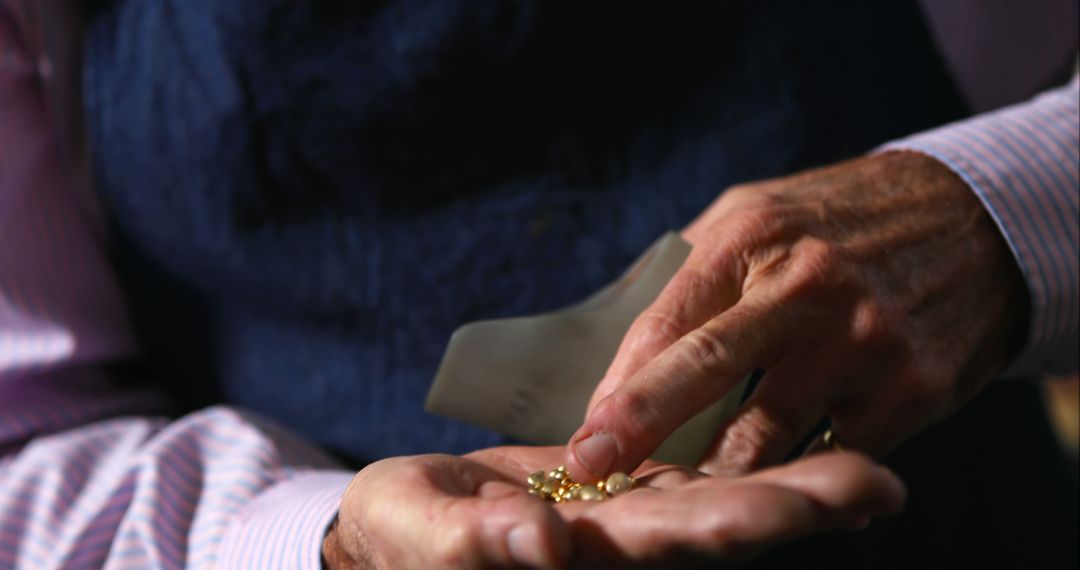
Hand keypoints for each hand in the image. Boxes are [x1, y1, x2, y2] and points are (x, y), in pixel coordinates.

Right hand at [322, 446, 904, 568]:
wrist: (404, 521)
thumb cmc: (399, 537)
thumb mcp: (422, 537)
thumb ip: (478, 546)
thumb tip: (546, 546)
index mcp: (585, 559)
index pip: (674, 542)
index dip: (738, 521)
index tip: (806, 506)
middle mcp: (623, 545)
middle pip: (722, 521)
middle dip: (798, 503)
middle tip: (880, 485)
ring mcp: (628, 515)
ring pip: (720, 491)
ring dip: (794, 479)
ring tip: (874, 470)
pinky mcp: (621, 483)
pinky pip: (690, 465)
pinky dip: (742, 450)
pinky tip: (795, 432)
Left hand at [565, 151, 1027, 480]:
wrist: (974, 221)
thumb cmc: (839, 223)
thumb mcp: (758, 215)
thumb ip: (693, 273)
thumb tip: (621, 346)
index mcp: (753, 237)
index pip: (666, 322)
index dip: (620, 387)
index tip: (585, 433)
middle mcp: (806, 288)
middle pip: (704, 372)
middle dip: (640, 429)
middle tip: (592, 468)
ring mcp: (862, 342)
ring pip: (764, 436)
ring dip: (715, 472)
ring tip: (683, 493)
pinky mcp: (910, 390)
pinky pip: (831, 454)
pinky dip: (798, 476)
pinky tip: (780, 487)